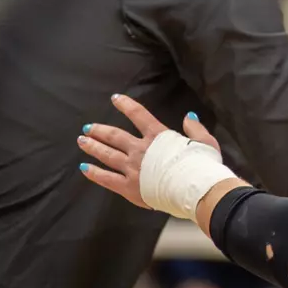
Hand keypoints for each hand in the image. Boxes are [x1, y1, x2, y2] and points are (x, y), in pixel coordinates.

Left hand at [78, 94, 219, 208]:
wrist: (194, 188)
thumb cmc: (202, 165)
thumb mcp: (205, 142)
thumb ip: (195, 129)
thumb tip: (188, 117)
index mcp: (158, 136)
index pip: (139, 115)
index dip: (126, 105)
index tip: (115, 98)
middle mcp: (141, 149)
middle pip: (115, 136)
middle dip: (100, 130)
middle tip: (88, 127)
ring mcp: (132, 168)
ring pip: (107, 155)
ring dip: (93, 147)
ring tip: (82, 141)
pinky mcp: (128, 187)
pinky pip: (106, 178)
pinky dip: (94, 173)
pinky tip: (84, 168)